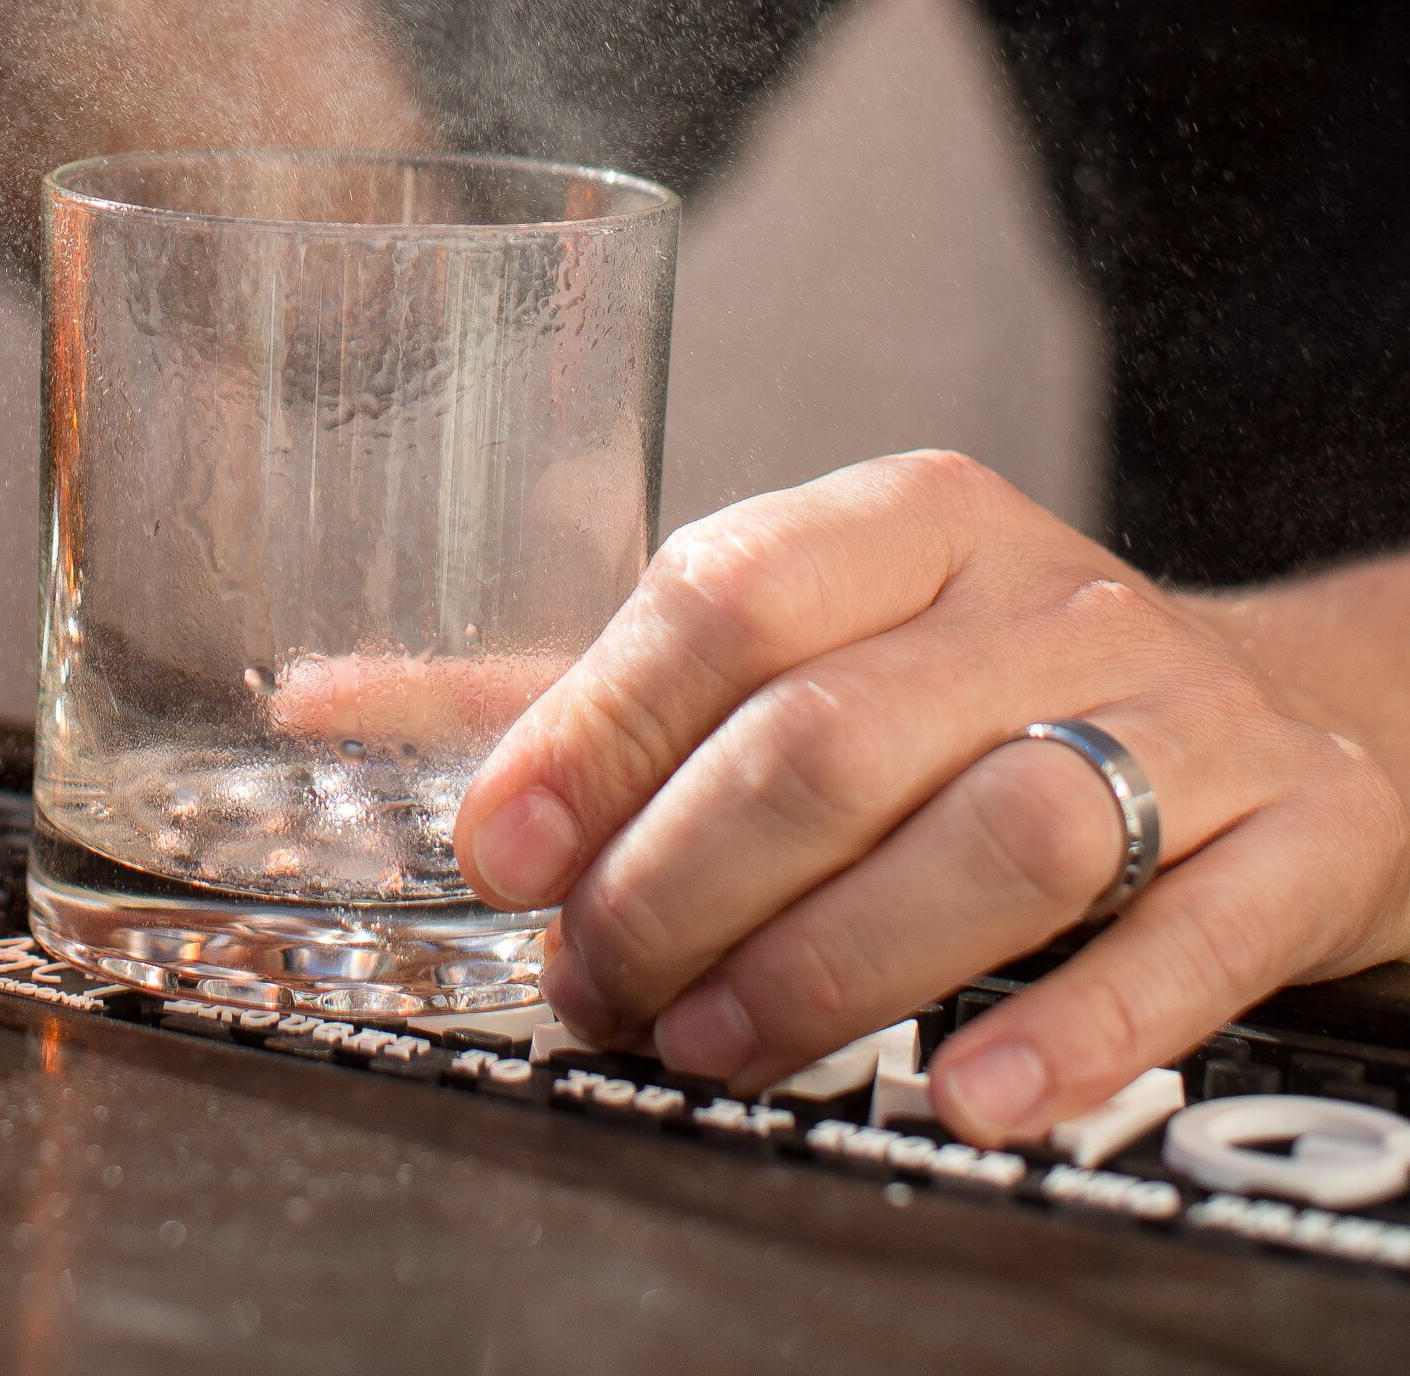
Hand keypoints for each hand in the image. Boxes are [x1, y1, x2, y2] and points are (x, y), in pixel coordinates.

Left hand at [450, 451, 1409, 1145]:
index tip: (499, 851)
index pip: (727, 595)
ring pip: (1001, 834)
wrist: (1294, 719)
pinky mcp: (1295, 832)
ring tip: (729, 1047)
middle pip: (836, 735)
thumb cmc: (985, 688)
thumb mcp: (812, 642)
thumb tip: (317, 705)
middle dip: (686, 881)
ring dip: (839, 962)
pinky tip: (967, 1092)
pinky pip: (1184, 934)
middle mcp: (1045, 595)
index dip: (598, 731)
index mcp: (911, 521)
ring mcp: (1184, 713)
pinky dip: (1072, 1025)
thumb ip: (574, 684)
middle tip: (601, 988)